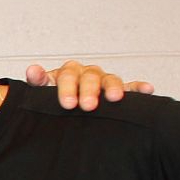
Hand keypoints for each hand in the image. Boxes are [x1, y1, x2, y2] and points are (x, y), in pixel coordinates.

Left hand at [24, 61, 154, 111]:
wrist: (65, 109)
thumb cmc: (52, 101)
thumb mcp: (41, 93)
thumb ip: (38, 82)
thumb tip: (32, 71)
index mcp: (68, 73)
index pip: (68, 75)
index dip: (68, 88)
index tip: (68, 104)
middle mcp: (87, 74)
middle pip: (91, 77)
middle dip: (89, 91)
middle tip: (87, 106)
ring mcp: (104, 82)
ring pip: (110, 79)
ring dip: (113, 87)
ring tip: (114, 98)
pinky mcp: (120, 91)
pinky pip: (132, 87)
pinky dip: (139, 88)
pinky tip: (147, 90)